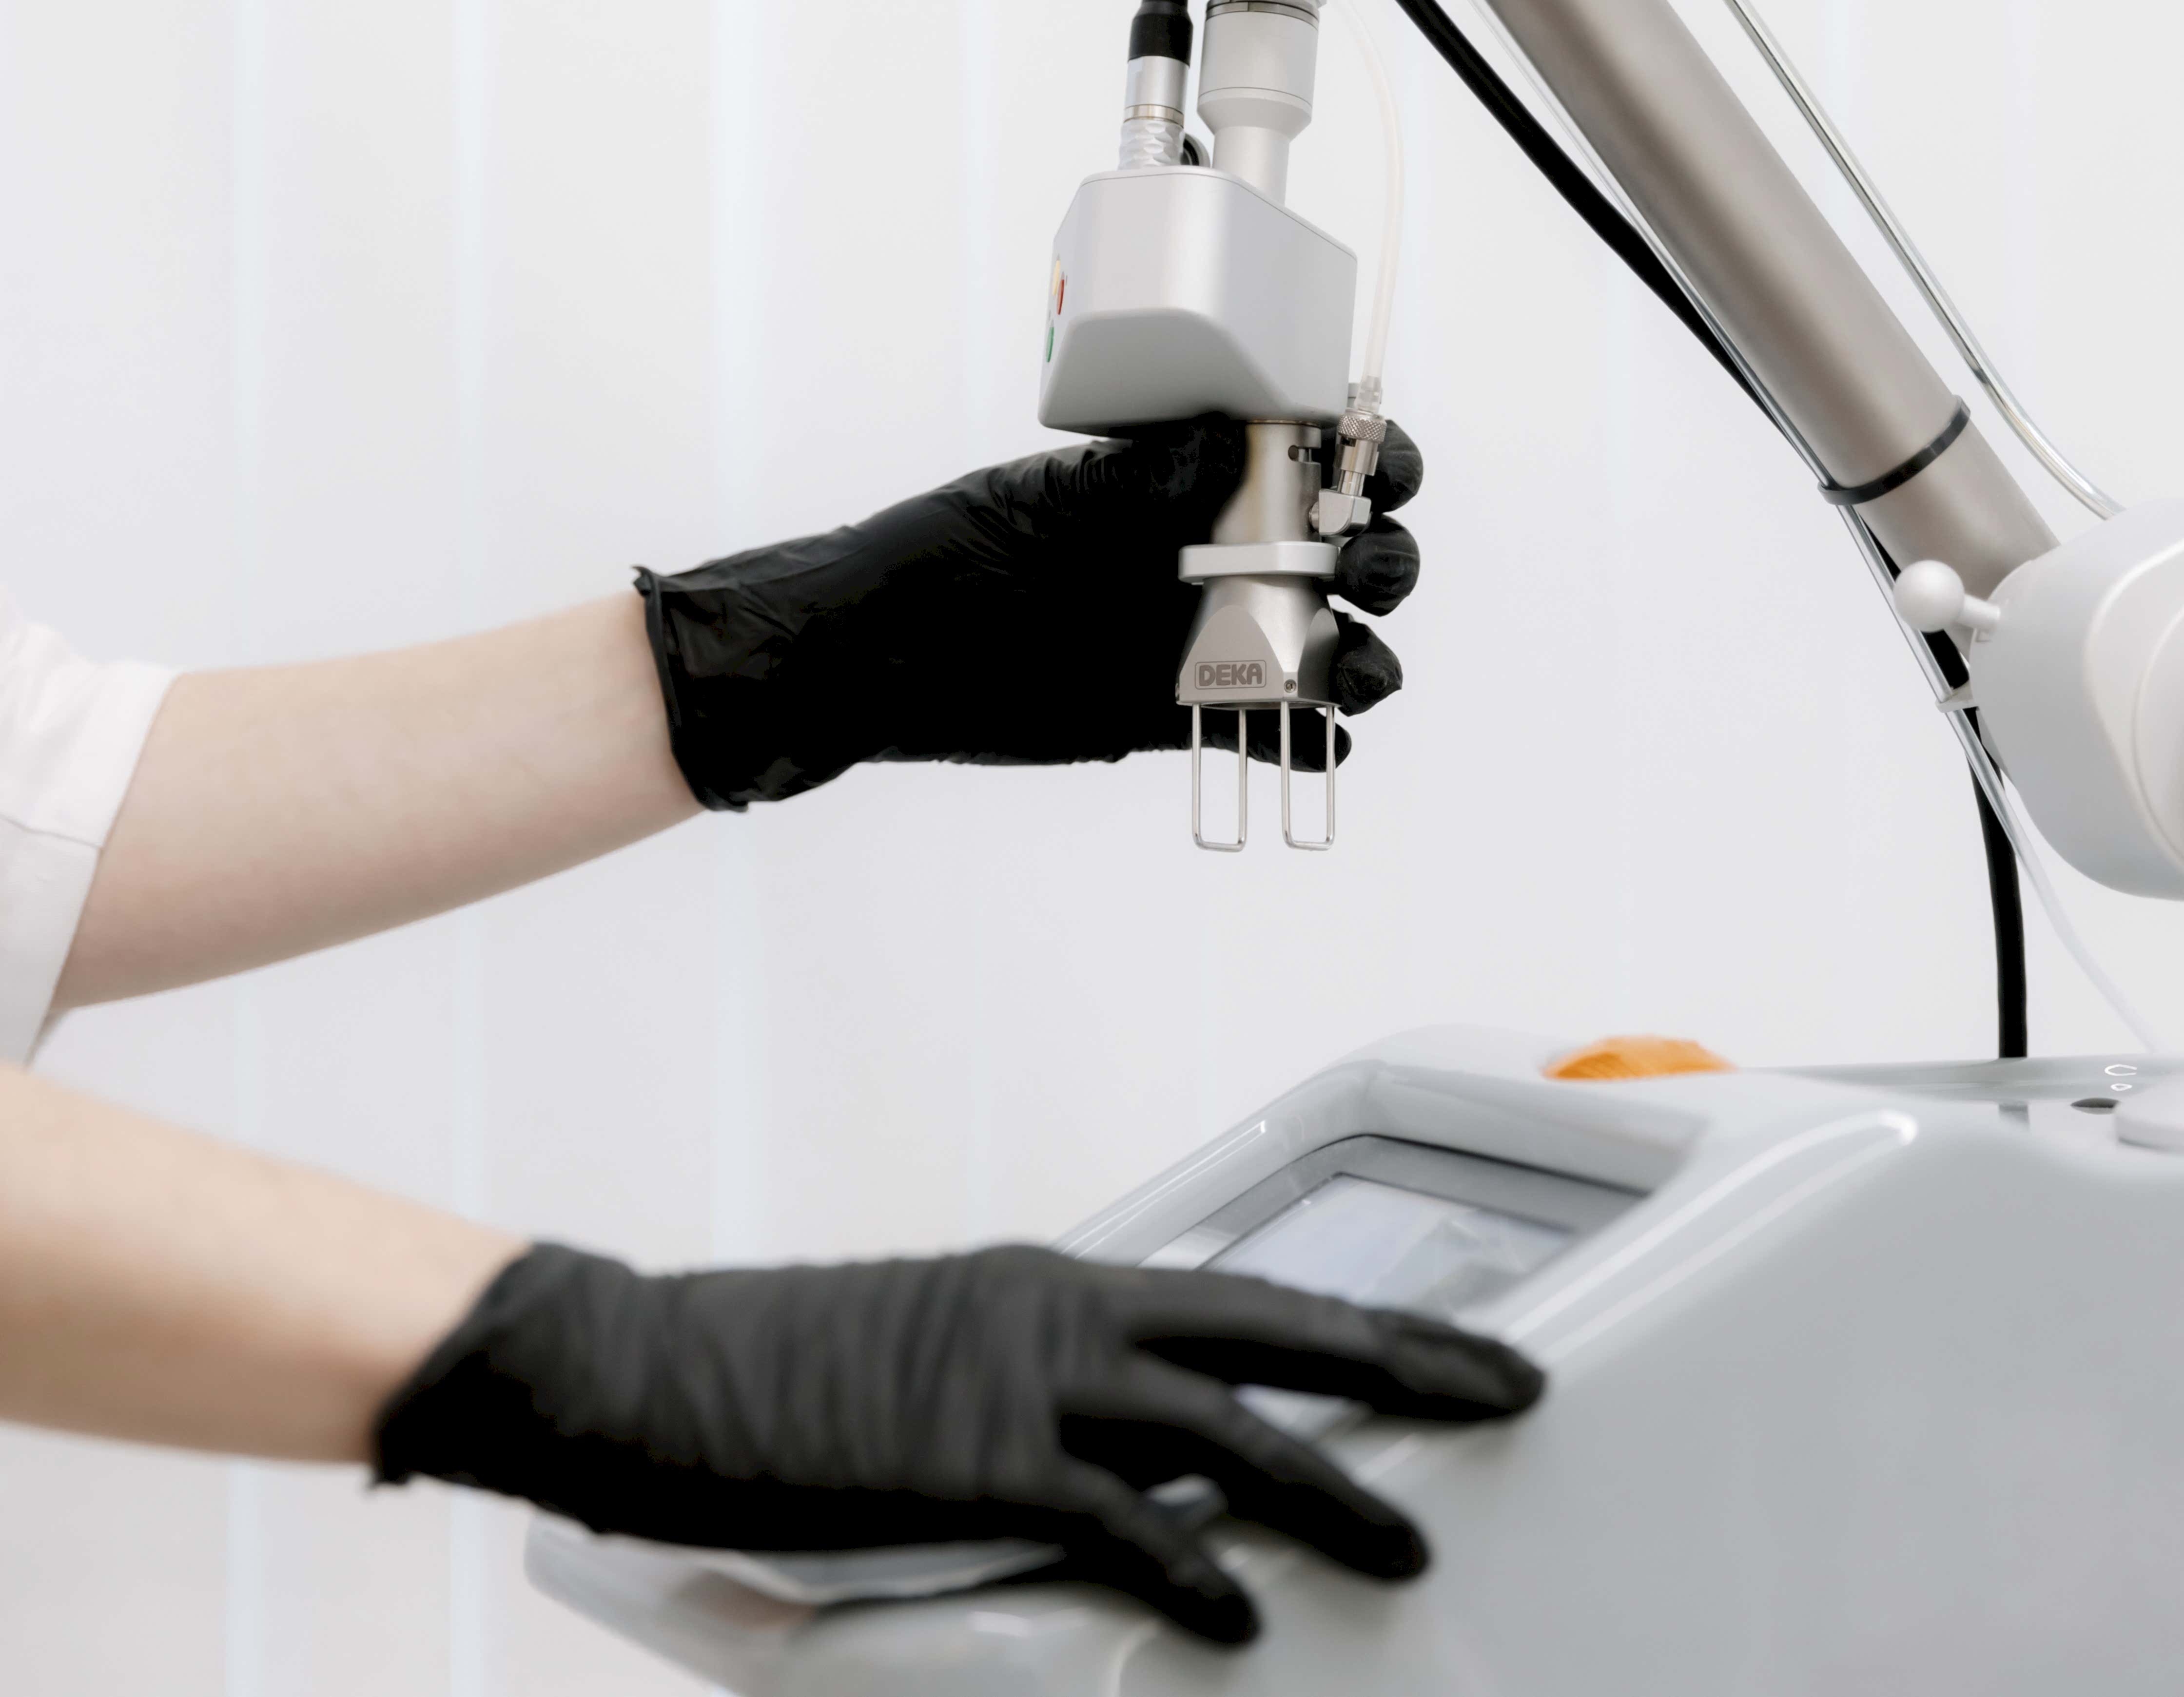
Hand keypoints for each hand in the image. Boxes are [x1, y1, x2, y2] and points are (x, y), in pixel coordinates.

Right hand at [374, 1241, 1538, 1642]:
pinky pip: (1122, 1527)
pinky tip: (1242, 1615)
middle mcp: (1062, 1315)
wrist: (654, 1369)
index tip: (1439, 1340)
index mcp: (1055, 1283)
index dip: (1356, 1320)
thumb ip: (1033, 1387)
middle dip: (1404, 1361)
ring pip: (1228, 1433)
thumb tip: (1112, 1451)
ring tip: (1413, 1538)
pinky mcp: (978, 1468)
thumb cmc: (780, 1367)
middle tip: (1510, 1387)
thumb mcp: (934, 1351)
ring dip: (1330, 1488)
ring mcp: (1026, 1387)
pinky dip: (1192, 1571)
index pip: (1243, 1296)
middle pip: (1275, 1333)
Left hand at [636, 417, 1424, 807]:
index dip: (1368, 457)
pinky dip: (1308, 747)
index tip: (1383, 466)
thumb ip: (1138, 483)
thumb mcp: (1039, 505)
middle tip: (1364, 569)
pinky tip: (1321, 750)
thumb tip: (1234, 440)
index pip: (1304, 455)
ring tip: (1360, 677)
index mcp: (1180, 480)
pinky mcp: (1174, 713)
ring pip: (1324, 648)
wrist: (876, 662)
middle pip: (1339, 551)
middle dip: (1382, 557)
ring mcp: (1198, 635)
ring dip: (1367, 661)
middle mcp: (1205, 553)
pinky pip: (1266, 731)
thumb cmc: (939, 558)